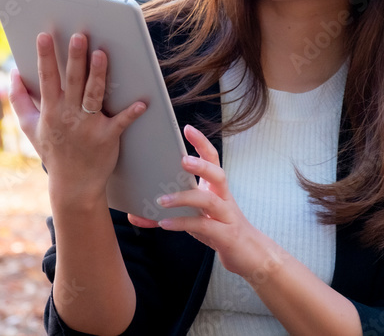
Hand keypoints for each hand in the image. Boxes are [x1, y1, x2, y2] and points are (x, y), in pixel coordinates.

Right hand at [8, 32, 146, 207]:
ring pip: (94, 95)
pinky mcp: (108, 137)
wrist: (73, 185)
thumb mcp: (29, 127)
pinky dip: (131, 113)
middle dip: (75, 58)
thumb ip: (19, 99)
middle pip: (72, 82)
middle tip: (79, 36)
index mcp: (50, 111)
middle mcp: (69, 116)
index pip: (47, 79)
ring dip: (98, 75)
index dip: (45, 57)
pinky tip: (142, 102)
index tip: (44, 36)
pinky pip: (121, 122)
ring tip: (102, 54)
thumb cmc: (52, 150)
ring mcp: (89, 127)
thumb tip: (13, 73)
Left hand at [135, 124, 266, 277]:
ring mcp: (227, 216)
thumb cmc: (219, 229)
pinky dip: (183, 223)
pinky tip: (165, 224)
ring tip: (162, 200)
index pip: (212, 158)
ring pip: (210, 201)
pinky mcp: (225, 235)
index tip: (187, 128)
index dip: (201, 143)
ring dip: (185, 198)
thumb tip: (134, 214)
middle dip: (201, 165)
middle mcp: (224, 197)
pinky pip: (204, 226)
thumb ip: (167, 214)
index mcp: (216, 188)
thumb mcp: (194, 218)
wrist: (248, 255)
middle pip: (218, 174)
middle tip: (183, 160)